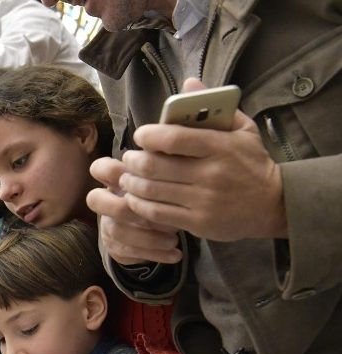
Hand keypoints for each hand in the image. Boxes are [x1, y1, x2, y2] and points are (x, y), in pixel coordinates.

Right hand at [87, 157, 182, 264]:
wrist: (161, 228)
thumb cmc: (164, 196)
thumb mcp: (166, 181)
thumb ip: (165, 170)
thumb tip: (176, 163)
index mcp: (116, 180)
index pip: (99, 168)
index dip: (110, 170)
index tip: (135, 175)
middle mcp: (106, 201)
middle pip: (95, 200)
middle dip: (124, 207)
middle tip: (156, 214)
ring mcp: (108, 225)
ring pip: (116, 230)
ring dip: (147, 236)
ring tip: (174, 240)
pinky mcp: (115, 247)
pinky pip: (128, 252)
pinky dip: (154, 254)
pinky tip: (175, 254)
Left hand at [119, 77, 286, 240]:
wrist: (274, 204)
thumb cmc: (252, 162)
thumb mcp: (242, 129)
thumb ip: (214, 107)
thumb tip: (189, 82)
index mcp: (221, 146)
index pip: (173, 138)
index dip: (148, 136)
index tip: (140, 136)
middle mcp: (211, 174)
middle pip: (154, 166)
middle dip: (133, 161)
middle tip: (129, 158)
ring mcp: (203, 201)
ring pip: (151, 190)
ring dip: (130, 183)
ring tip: (127, 177)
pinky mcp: (197, 223)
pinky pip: (156, 213)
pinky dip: (139, 204)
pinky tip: (135, 197)